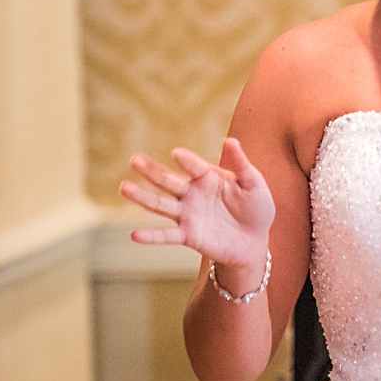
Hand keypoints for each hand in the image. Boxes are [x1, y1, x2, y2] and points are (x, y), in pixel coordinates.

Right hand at [121, 139, 275, 276]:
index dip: (187, 161)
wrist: (255, 240)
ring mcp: (187, 215)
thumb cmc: (256, 208)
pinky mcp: (188, 236)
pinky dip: (151, 236)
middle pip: (168, 181)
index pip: (194, 166)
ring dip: (142, 197)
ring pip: (161, 204)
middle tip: (134, 160)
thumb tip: (230, 140)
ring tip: (124, 188)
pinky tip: (134, 235)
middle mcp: (192, 194)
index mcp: (207, 178)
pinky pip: (167, 235)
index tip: (177, 154)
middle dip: (152, 171)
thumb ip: (242, 165)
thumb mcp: (254, 184)